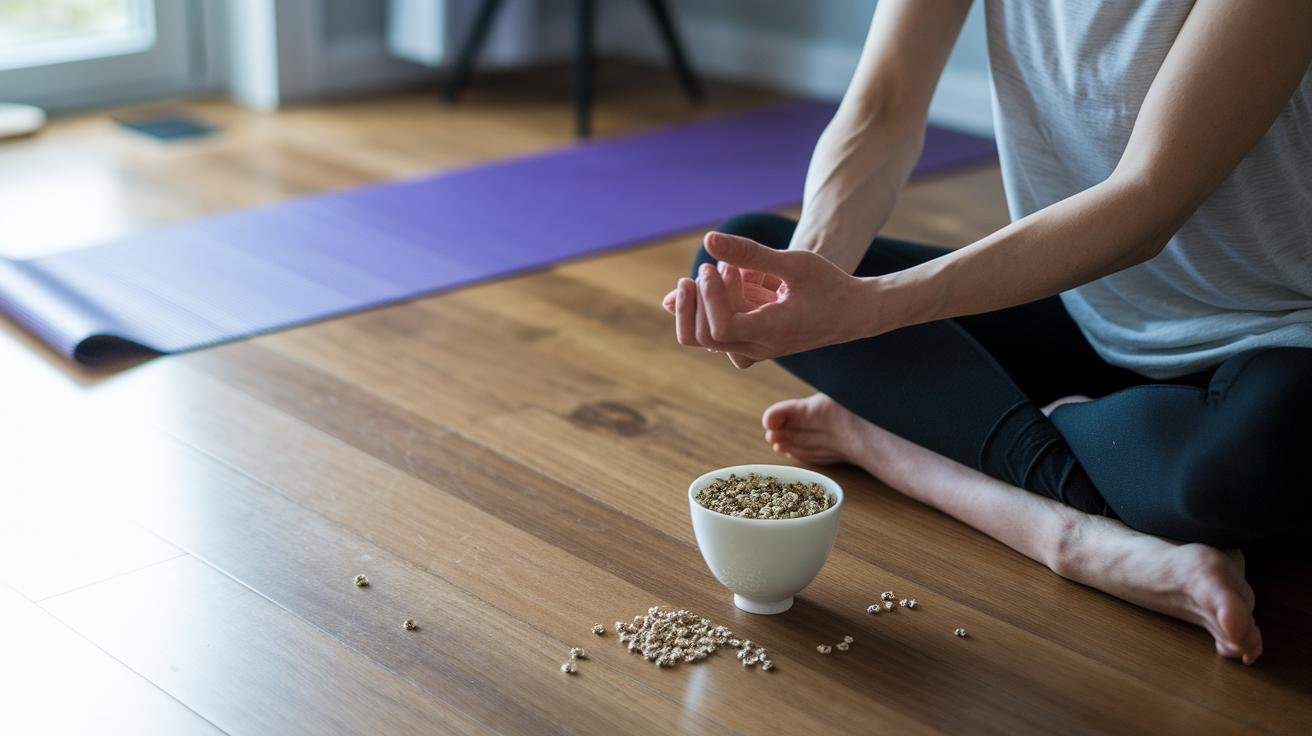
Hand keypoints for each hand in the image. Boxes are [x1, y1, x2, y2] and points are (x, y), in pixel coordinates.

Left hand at [662, 232, 866, 366]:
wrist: (852, 313)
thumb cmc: (829, 285)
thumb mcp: (796, 263)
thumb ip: (752, 253)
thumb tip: (708, 240)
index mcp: (772, 331)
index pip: (719, 327)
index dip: (709, 296)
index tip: (713, 267)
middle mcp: (759, 347)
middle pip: (702, 336)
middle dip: (696, 300)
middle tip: (710, 268)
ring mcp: (753, 348)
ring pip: (705, 337)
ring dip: (702, 303)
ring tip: (723, 270)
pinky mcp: (751, 341)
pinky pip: (717, 331)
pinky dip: (711, 305)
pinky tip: (724, 276)